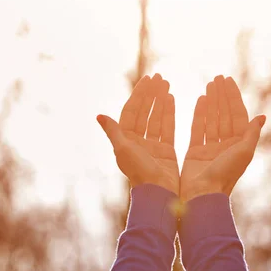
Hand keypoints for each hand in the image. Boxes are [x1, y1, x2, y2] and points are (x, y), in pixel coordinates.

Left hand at [97, 73, 179, 195]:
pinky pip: (167, 127)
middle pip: (144, 111)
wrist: (158, 193)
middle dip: (151, 94)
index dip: (139, 94)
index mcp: (125, 139)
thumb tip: (99, 115)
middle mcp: (137, 141)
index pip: (131, 111)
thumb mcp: (123, 150)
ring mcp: (152, 145)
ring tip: (166, 84)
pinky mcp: (166, 150)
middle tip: (159, 77)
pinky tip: (172, 99)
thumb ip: (113, 131)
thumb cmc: (139, 173)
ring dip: (160, 100)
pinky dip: (169, 113)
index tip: (148, 79)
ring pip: (156, 117)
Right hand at [180, 75, 265, 201]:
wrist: (203, 195)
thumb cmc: (225, 175)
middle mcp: (226, 145)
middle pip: (224, 114)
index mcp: (239, 145)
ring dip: (211, 102)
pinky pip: (198, 129)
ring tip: (209, 85)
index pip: (237, 115)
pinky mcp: (195, 152)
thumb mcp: (243, 152)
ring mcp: (210, 148)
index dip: (233, 97)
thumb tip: (262, 116)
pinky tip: (200, 100)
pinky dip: (199, 114)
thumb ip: (251, 133)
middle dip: (221, 96)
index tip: (228, 80)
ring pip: (212, 119)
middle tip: (217, 78)